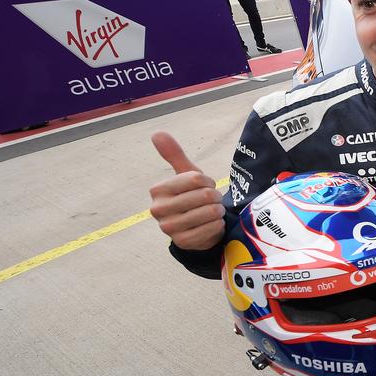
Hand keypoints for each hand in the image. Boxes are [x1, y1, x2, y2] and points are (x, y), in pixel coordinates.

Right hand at [149, 131, 224, 249]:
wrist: (195, 228)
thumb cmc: (191, 197)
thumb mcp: (185, 175)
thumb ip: (174, 154)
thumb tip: (157, 133)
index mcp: (158, 190)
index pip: (195, 178)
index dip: (208, 181)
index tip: (205, 186)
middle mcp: (158, 210)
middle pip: (204, 195)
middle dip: (215, 197)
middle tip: (212, 201)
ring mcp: (169, 228)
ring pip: (210, 212)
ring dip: (218, 211)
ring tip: (213, 212)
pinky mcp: (183, 242)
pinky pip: (212, 229)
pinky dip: (218, 225)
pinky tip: (212, 225)